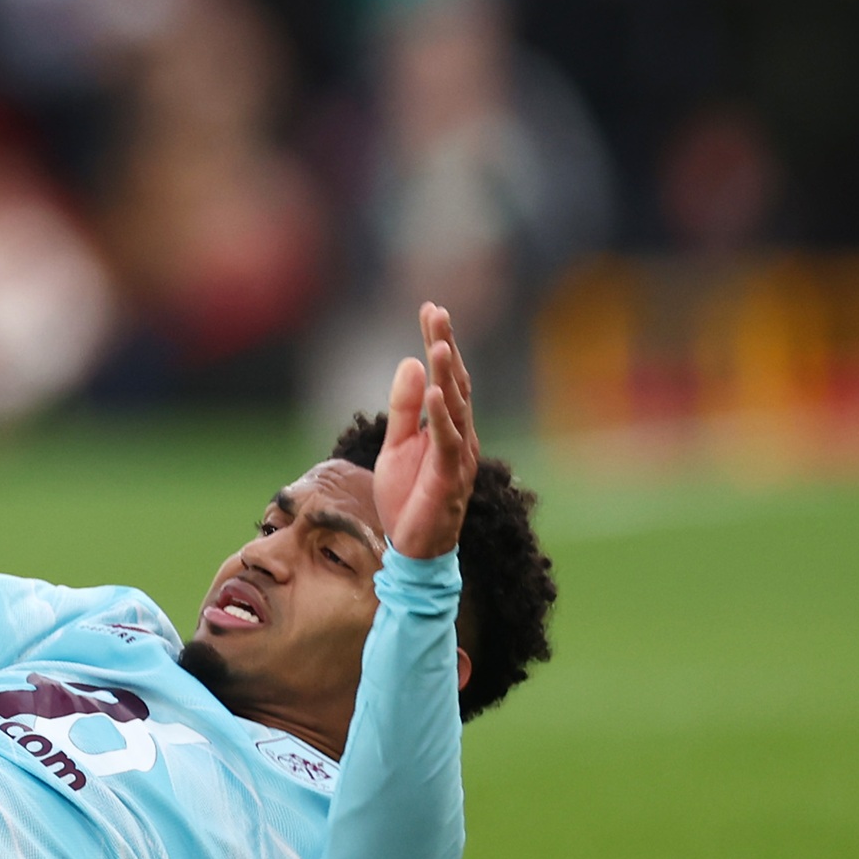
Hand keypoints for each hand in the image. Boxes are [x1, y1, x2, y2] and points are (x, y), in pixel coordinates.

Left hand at [373, 303, 479, 564]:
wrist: (412, 549)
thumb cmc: (407, 498)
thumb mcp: (397, 445)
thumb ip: (405, 407)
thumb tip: (412, 362)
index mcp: (448, 427)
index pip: (446, 377)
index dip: (439, 342)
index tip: (431, 308)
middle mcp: (461, 438)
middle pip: (456, 383)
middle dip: (445, 346)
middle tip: (436, 311)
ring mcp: (459, 458)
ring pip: (457, 409)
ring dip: (448, 376)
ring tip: (438, 343)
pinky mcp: (449, 479)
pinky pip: (449, 444)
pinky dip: (443, 418)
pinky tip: (437, 393)